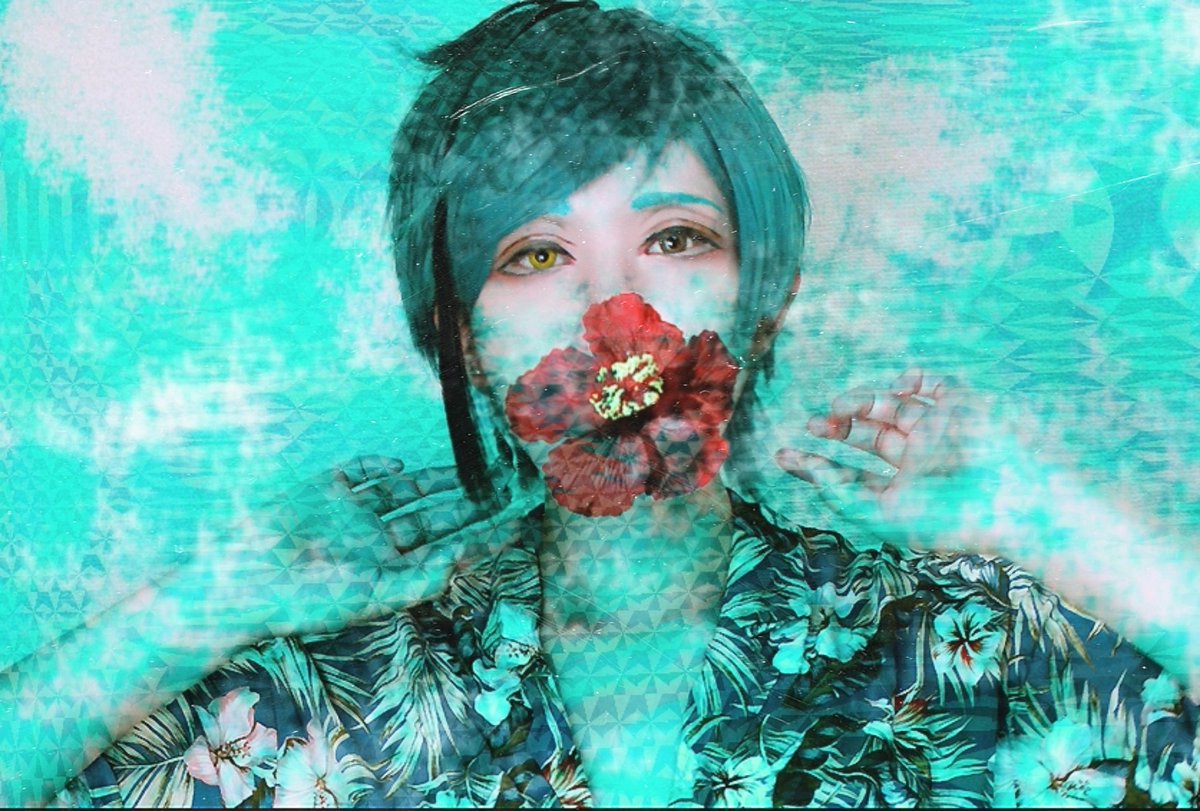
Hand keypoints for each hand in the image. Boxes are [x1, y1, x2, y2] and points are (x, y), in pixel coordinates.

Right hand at [154, 456, 510, 651]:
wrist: (238, 581)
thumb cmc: (302, 599)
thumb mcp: (368, 595)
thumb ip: (416, 579)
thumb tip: (460, 561)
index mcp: (387, 569)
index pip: (446, 548)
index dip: (481, 535)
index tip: (517, 520)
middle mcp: (374, 540)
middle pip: (434, 516)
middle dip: (472, 502)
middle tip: (509, 484)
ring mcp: (350, 513)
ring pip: (405, 492)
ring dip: (439, 480)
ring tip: (476, 468)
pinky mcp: (323, 490)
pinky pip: (359, 475)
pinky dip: (379, 468)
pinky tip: (400, 466)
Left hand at [776, 368, 1002, 549]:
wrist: (1011, 503)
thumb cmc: (949, 519)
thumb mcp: (882, 513)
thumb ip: (841, 493)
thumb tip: (811, 471)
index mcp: (901, 490)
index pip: (850, 472)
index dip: (815, 463)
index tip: (782, 456)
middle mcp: (918, 458)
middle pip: (865, 434)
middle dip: (835, 427)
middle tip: (812, 425)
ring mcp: (939, 430)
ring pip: (889, 405)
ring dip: (859, 401)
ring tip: (839, 410)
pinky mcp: (960, 406)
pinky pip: (929, 383)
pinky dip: (908, 378)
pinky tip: (891, 388)